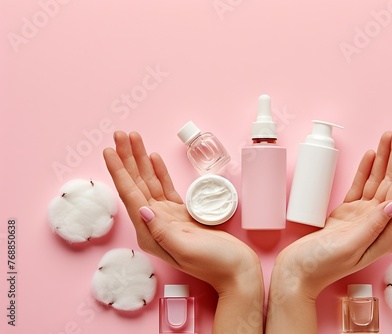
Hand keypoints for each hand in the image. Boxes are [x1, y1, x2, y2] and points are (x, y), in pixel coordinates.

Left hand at [103, 132, 263, 332]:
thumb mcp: (187, 249)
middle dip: (127, 159)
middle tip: (120, 133)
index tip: (110, 150)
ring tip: (133, 138)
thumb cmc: (216, 264)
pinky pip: (166, 188)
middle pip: (136, 185)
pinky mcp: (181, 214)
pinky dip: (159, 172)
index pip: (130, 196)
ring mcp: (167, 217)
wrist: (237, 271)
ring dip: (140, 161)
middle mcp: (154, 224)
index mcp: (150, 234)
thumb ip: (162, 230)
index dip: (119, 171)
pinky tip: (153, 158)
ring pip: (150, 183)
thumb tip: (141, 209)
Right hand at [266, 125, 391, 332]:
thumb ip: (371, 225)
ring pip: (376, 182)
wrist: (296, 272)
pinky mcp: (346, 214)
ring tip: (389, 136)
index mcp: (383, 234)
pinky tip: (372, 155)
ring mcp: (361, 217)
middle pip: (391, 182)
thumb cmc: (320, 265)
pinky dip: (366, 171)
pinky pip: (360, 187)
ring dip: (384, 159)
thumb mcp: (349, 247)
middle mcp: (376, 224)